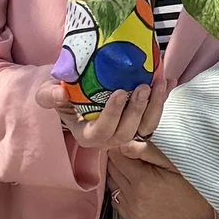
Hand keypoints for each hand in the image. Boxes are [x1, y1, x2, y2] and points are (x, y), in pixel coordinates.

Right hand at [41, 76, 158, 153]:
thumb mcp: (48, 92)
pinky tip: (171, 81)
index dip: (112, 115)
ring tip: (159, 83)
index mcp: (88, 135)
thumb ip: (49, 96)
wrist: (75, 88)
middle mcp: (111, 138)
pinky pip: (155, 114)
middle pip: (127, 132)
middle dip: (137, 110)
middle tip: (143, 86)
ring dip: (156, 106)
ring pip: (146, 127)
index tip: (119, 92)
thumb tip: (60, 94)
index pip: (101, 132)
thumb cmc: (62, 92)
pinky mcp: (141, 120)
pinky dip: (164, 98)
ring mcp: (128, 130)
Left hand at [107, 144, 218, 218]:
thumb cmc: (188, 180)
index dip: (120, 147)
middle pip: (112, 170)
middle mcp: (134, 198)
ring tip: (134, 169)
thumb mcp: (170, 160)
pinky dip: (121, 190)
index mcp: (142, 180)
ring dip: (118, 175)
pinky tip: (134, 185)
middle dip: (118, 159)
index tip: (128, 143)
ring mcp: (133, 212)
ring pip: (112, 184)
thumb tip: (122, 143)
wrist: (200, 208)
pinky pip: (116, 200)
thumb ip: (145, 150)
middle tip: (132, 155)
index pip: (116, 156)